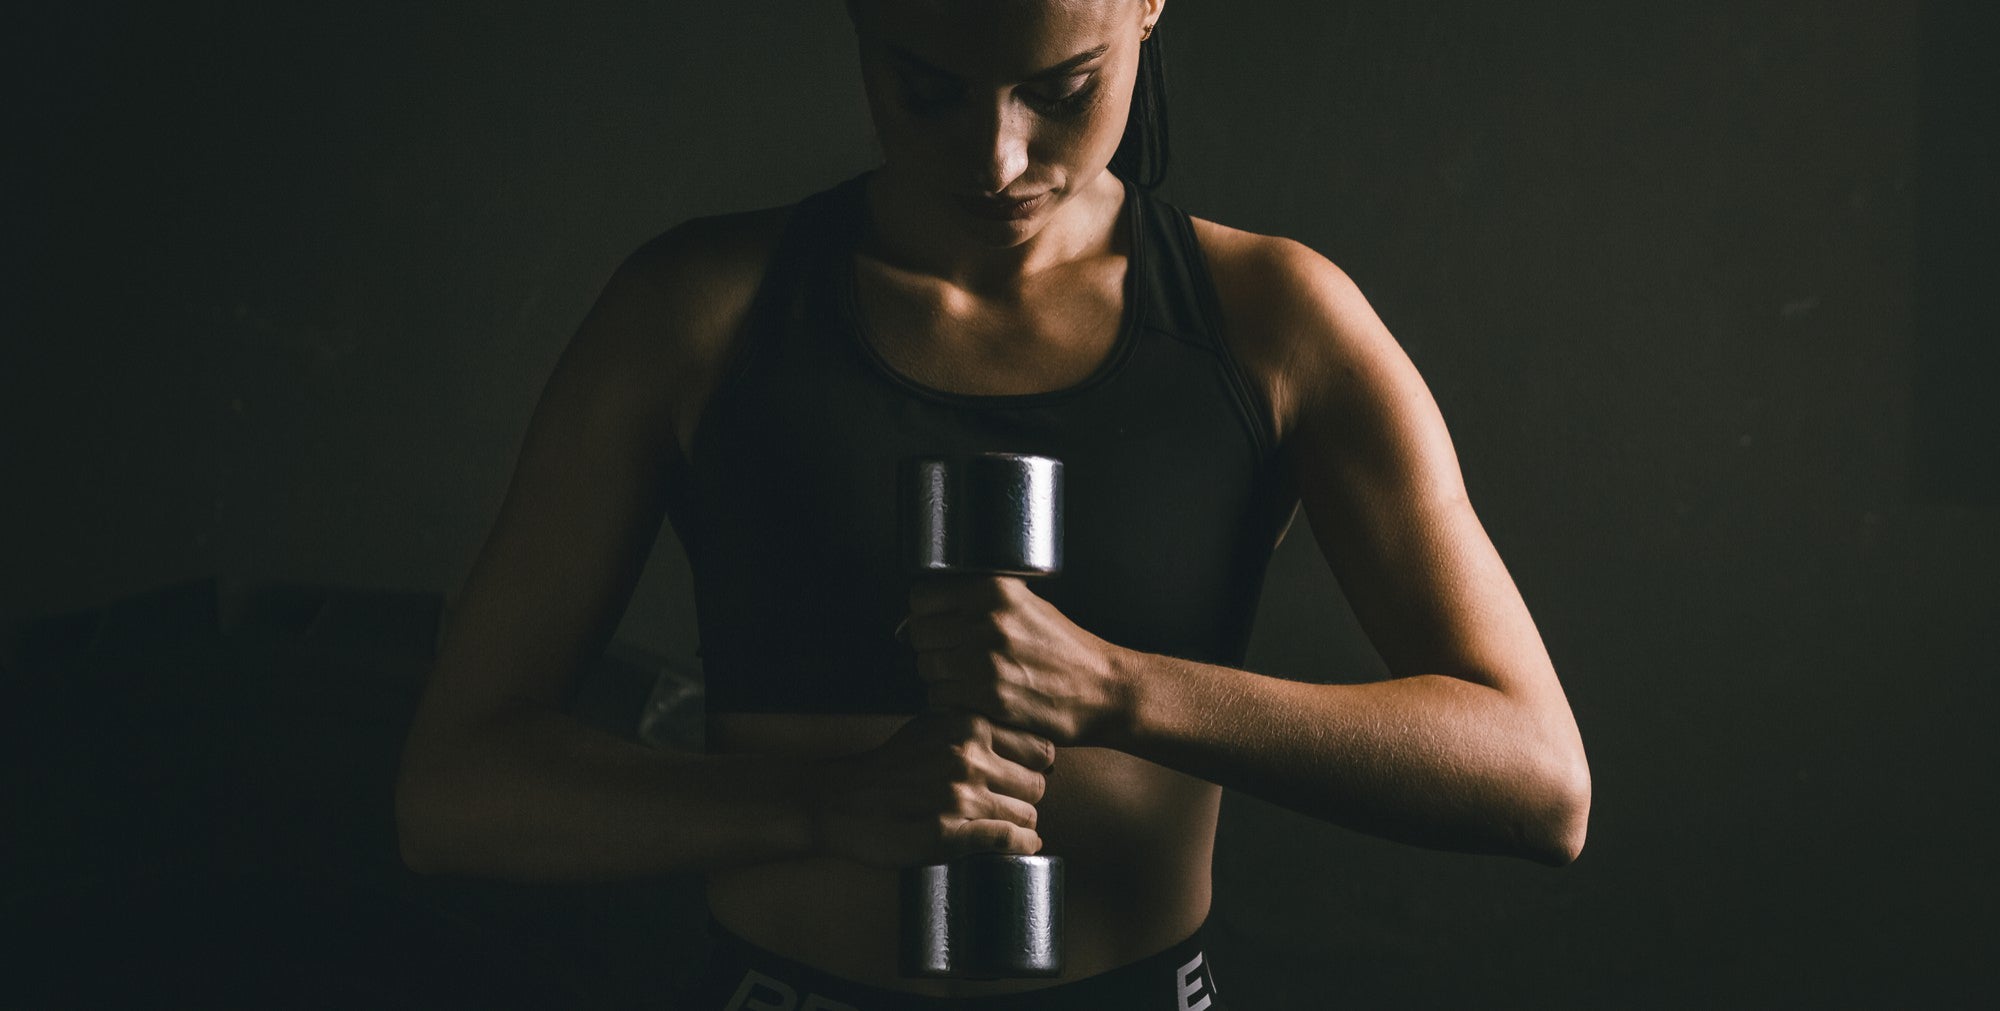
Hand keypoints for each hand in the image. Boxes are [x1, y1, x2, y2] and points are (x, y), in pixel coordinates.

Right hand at [808, 709, 1054, 867]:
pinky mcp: (950, 835)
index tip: (1023, 776)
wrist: (840, 801)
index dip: (1035, 765)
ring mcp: (960, 798)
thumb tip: (1025, 742)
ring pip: (1028, 814)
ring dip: (1021, 823)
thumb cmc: (890, 767)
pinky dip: (1021, 845)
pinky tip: (1019, 844)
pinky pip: (1010, 841)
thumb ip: (976, 728)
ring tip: (1004, 825)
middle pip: (1038, 783)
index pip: (1040, 748)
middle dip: (1028, 796)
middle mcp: (968, 758)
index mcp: (968, 727)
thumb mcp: (933, 727)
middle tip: (1010, 805)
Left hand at [904, 575, 1129, 746]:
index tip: (934, 623)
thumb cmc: (1066, 650)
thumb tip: (929, 608)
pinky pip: (939, 696)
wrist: (1103, 690)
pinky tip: (971, 697)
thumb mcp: (1027, 606)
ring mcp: (986, 660)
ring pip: (926, 666)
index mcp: (995, 591)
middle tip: (950, 655)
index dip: (924, 613)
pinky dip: (948, 700)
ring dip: (938, 675)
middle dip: (930, 645)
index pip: (923, 597)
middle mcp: (987, 621)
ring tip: (964, 677)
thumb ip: (980, 602)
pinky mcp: (988, 696)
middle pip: (919, 633)